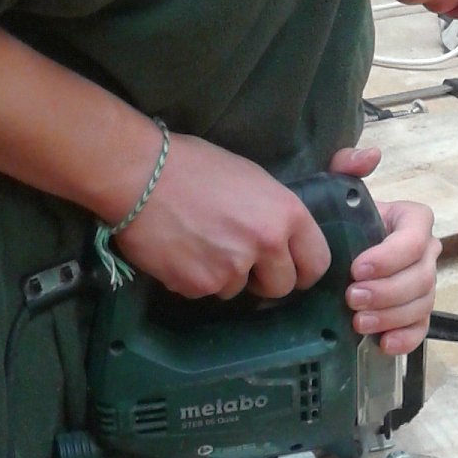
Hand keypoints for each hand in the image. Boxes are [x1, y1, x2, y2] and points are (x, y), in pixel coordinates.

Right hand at [114, 135, 329, 298]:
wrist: (140, 174)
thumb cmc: (194, 165)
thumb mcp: (252, 180)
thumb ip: (274, 215)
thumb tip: (282, 241)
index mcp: (286, 214)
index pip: (317, 262)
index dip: (303, 268)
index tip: (289, 267)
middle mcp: (266, 246)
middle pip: (282, 287)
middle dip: (265, 280)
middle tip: (243, 261)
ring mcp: (232, 270)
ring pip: (238, 290)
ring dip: (224, 276)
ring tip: (200, 243)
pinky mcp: (199, 285)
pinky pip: (205, 292)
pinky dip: (194, 278)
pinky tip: (180, 251)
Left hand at [330, 146, 440, 355]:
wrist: (332, 250)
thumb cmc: (338, 221)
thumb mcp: (336, 189)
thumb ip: (348, 168)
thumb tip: (370, 155)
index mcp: (411, 221)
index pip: (415, 237)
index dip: (390, 255)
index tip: (357, 268)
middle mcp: (424, 253)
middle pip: (421, 276)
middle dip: (387, 291)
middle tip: (352, 298)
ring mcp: (422, 284)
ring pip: (422, 303)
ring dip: (391, 315)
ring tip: (358, 322)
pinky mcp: (414, 312)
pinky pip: (421, 327)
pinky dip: (405, 338)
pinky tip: (383, 343)